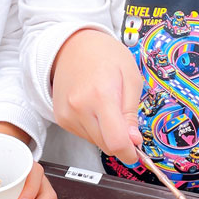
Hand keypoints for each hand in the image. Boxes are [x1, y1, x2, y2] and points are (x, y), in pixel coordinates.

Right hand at [51, 29, 143, 165]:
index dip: (130, 152)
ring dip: (106, 133)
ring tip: (107, 106)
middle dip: (121, 141)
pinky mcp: (61, 118)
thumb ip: (132, 113)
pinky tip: (95, 108)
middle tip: (127, 123)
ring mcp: (67, 114)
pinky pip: (84, 135)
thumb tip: (134, 141)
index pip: (116, 142)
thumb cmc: (105, 55)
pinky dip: (94, 128)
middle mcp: (79, 107)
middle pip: (106, 146)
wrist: (72, 45)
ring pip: (95, 142)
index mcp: (101, 95)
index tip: (137, 151)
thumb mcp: (131, 78)